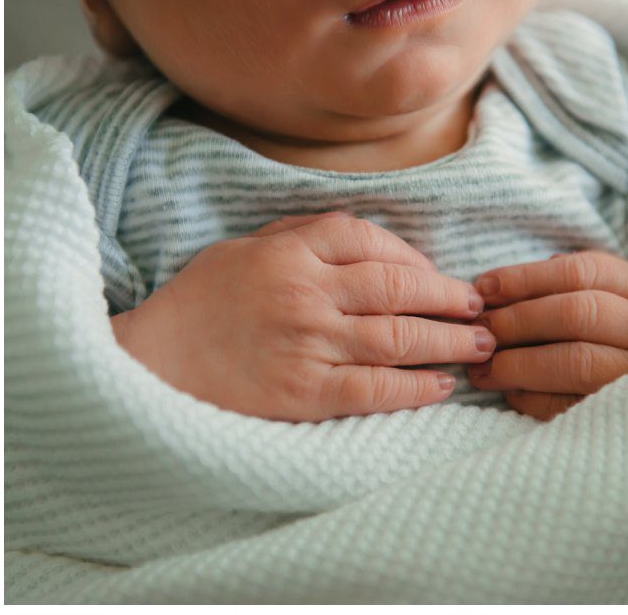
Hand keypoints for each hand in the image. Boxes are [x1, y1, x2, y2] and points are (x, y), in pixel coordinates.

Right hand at [110, 212, 486, 420]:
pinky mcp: (301, 392)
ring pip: (397, 338)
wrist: (146, 366)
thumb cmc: (200, 303)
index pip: (374, 243)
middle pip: (400, 289)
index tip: (444, 278)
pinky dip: (414, 388)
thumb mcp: (246, 247)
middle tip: (482, 310)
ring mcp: (306, 343)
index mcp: (292, 252)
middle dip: (450, 299)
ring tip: (480, 347)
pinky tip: (441, 387)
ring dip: (448, 343)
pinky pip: (373, 389)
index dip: (419, 261)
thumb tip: (375, 239)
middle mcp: (305, 292)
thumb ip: (305, 234)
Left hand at [467, 250, 627, 419]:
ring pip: (575, 361)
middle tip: (479, 332)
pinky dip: (537, 401)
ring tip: (485, 368)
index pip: (584, 271)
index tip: (486, 287)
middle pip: (576, 313)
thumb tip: (532, 275)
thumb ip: (607, 282)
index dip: (527, 278)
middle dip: (517, 321)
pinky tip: (515, 396)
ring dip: (519, 364)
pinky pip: (577, 407)